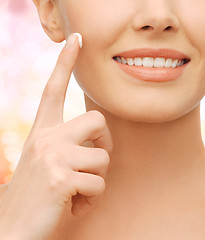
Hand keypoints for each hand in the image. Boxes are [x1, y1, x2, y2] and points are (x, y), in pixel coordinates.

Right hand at [0, 33, 112, 239]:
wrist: (13, 229)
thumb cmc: (40, 194)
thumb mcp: (51, 162)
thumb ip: (71, 145)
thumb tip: (100, 143)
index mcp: (42, 132)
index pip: (54, 88)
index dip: (65, 62)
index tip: (76, 39)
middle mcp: (45, 137)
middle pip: (98, 120)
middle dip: (105, 143)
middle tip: (94, 163)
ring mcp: (51, 156)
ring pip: (103, 156)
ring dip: (98, 178)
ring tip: (81, 191)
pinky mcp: (59, 178)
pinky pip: (99, 183)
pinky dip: (93, 198)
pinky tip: (77, 205)